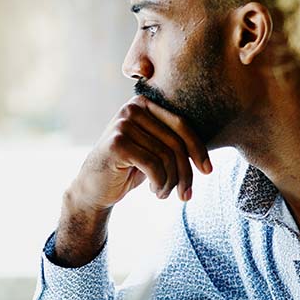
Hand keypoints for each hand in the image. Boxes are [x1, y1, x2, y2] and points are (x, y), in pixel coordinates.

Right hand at [71, 95, 210, 209]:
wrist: (92, 188)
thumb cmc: (128, 169)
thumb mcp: (153, 151)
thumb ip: (173, 142)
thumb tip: (206, 155)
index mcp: (143, 104)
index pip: (181, 124)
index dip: (198, 149)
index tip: (208, 171)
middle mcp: (132, 108)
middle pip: (175, 142)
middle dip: (185, 173)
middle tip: (185, 195)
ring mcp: (122, 124)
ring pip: (166, 156)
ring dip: (170, 182)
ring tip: (164, 194)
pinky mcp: (117, 143)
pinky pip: (153, 165)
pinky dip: (160, 184)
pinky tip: (156, 192)